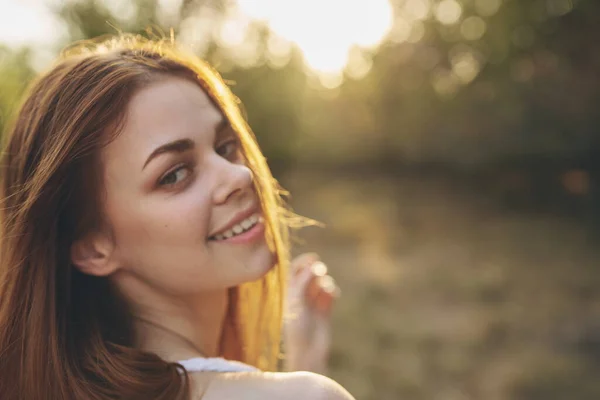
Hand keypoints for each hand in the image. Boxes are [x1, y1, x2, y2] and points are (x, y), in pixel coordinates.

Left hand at [284, 253, 339, 373]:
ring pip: (321, 283)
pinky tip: (333, 295)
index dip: (303, 261)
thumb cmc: (297, 328)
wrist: (309, 351)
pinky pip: (330, 293)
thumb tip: (313, 265)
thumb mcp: (296, 302)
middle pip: (309, 274)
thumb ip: (303, 282)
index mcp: (288, 293)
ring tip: (326, 288)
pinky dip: (332, 291)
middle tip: (320, 270)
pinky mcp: (325, 309)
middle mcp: (300, 296)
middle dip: (316, 270)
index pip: (294, 271)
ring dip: (325, 281)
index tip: (313, 257)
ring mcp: (313, 302)